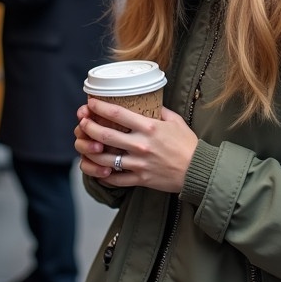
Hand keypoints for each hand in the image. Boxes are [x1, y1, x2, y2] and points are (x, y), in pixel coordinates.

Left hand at [75, 98, 198, 193]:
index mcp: (148, 127)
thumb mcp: (175, 121)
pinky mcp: (140, 179)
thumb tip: (149, 102)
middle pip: (104, 134)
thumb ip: (160, 111)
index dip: (99, 107)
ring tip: (84, 145)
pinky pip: (115, 179)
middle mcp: (140, 145)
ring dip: (90, 151)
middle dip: (88, 127)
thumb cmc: (188, 145)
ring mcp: (138, 164)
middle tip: (82, 122)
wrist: (198, 171)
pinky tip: (98, 168)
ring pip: (105, 158)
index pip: (117, 114)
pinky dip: (103, 174)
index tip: (90, 103)